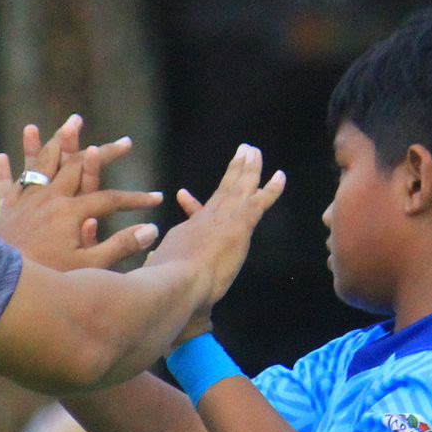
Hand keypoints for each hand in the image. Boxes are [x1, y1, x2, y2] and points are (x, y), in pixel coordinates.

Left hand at [0, 115, 162, 271]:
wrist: (1, 285)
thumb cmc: (48, 277)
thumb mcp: (88, 267)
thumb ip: (120, 246)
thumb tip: (151, 230)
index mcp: (71, 212)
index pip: (111, 200)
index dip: (136, 199)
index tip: (157, 198)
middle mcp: (49, 199)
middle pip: (78, 167)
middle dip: (105, 152)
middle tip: (125, 142)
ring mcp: (25, 202)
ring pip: (42, 164)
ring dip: (55, 142)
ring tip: (68, 124)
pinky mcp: (6, 212)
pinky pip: (5, 185)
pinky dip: (5, 171)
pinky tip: (2, 156)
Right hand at [146, 145, 285, 306]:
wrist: (178, 281)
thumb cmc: (165, 281)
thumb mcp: (157, 268)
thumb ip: (158, 262)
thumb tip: (151, 258)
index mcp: (188, 231)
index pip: (196, 214)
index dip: (192, 205)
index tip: (183, 194)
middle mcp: (207, 219)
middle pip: (224, 190)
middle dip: (233, 170)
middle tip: (241, 151)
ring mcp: (224, 218)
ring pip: (241, 187)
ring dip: (250, 168)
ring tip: (254, 151)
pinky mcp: (241, 223)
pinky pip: (261, 201)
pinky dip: (273, 188)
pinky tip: (280, 176)